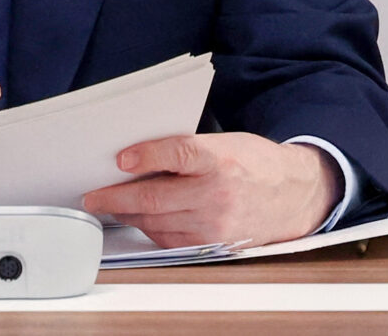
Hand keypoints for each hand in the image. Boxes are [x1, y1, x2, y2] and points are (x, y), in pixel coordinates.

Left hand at [80, 133, 336, 248]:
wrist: (294, 194)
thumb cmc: (253, 162)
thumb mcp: (224, 143)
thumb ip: (186, 150)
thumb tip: (138, 157)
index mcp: (220, 159)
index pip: (177, 153)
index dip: (146, 155)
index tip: (120, 159)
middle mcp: (217, 194)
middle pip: (156, 198)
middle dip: (117, 198)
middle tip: (94, 196)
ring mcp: (215, 224)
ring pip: (158, 223)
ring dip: (128, 216)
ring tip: (110, 207)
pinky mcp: (215, 245)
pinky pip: (171, 240)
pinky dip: (151, 230)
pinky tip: (139, 221)